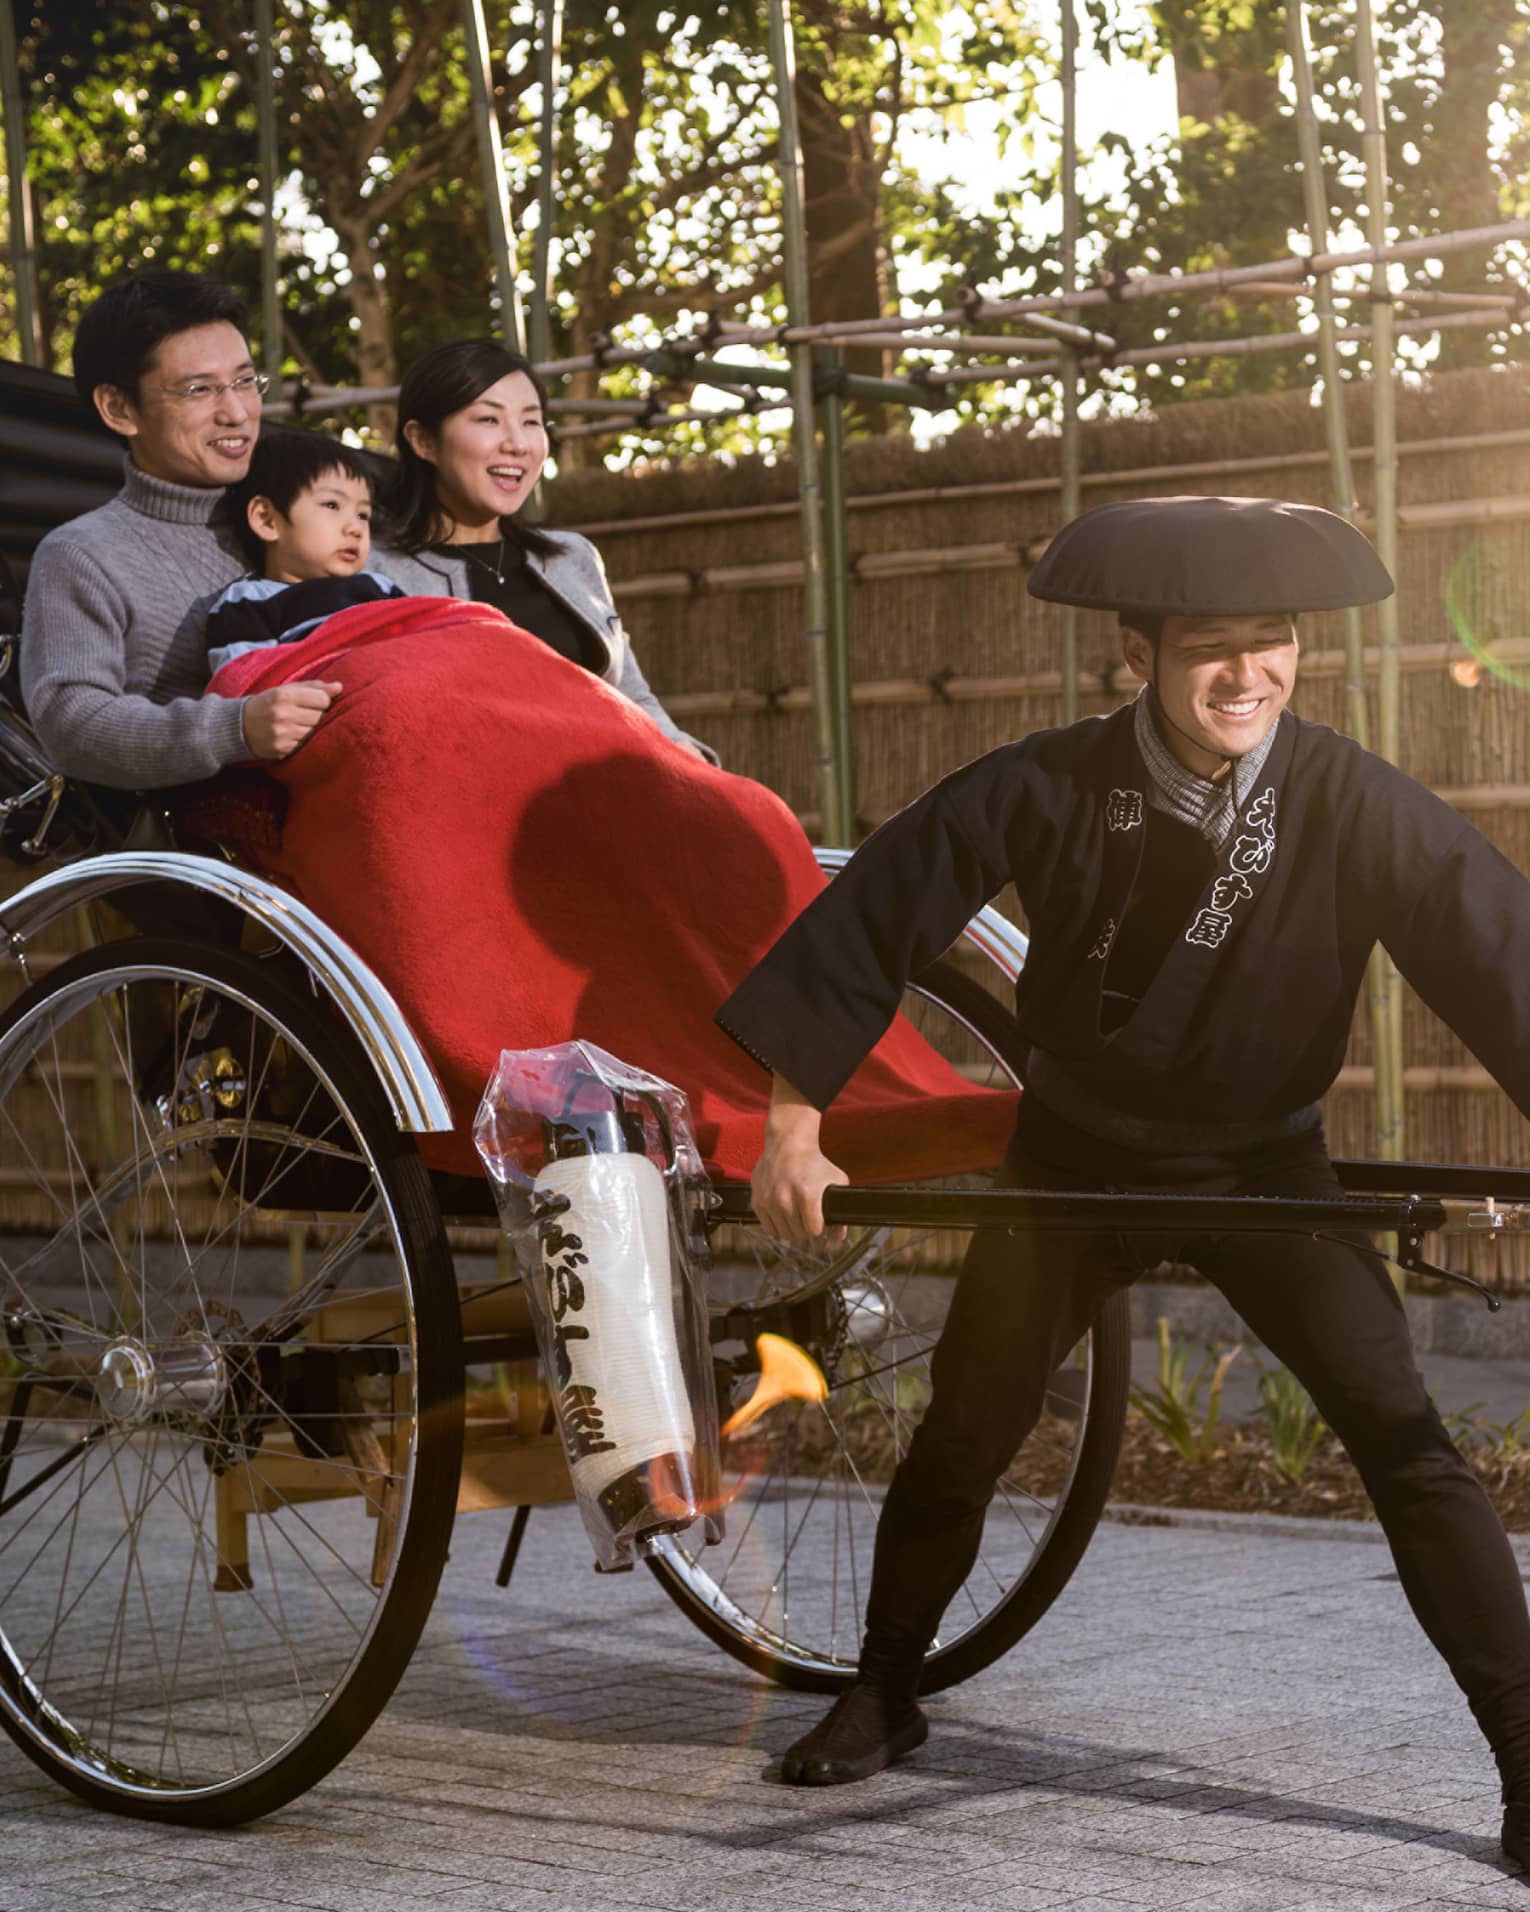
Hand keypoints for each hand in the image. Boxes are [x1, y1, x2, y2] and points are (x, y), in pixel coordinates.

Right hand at [241, 681, 343, 759]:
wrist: (239, 726)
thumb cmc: (268, 704)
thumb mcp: (286, 689)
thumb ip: (314, 687)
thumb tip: (339, 687)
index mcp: (284, 695)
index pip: (322, 699)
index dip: (321, 700)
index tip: (313, 701)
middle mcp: (283, 714)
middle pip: (320, 716)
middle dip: (314, 715)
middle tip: (300, 713)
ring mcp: (282, 733)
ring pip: (313, 731)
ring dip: (308, 728)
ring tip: (294, 723)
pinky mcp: (282, 749)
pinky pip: (304, 744)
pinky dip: (300, 739)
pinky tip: (288, 734)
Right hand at [751, 1081, 848, 1242]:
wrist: (788, 1144)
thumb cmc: (813, 1162)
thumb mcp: (835, 1180)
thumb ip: (839, 1209)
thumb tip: (838, 1236)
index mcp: (807, 1194)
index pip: (814, 1230)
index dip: (819, 1227)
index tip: (819, 1220)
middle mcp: (785, 1198)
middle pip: (800, 1234)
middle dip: (806, 1228)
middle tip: (808, 1216)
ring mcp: (769, 1200)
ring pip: (784, 1233)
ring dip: (792, 1228)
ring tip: (796, 1214)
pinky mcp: (757, 1200)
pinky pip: (769, 1228)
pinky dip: (777, 1225)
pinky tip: (784, 1213)